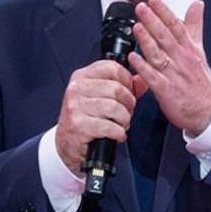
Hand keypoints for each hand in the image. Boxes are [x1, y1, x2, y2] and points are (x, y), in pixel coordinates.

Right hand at [54, 59, 143, 174]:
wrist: (67, 144)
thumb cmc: (86, 119)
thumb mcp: (102, 97)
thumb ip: (124, 87)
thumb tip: (143, 80)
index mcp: (81, 76)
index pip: (112, 67)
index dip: (127, 81)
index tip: (128, 92)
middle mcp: (76, 88)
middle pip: (117, 89)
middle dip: (128, 104)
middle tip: (126, 113)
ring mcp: (75, 106)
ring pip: (115, 108)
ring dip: (124, 120)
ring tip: (120, 124)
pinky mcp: (78, 125)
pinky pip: (110, 127)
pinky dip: (119, 133)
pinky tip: (116, 135)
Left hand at [129, 0, 210, 135]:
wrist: (208, 111)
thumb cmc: (200, 80)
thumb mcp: (199, 49)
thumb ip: (195, 25)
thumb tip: (197, 4)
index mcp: (189, 48)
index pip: (177, 26)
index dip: (165, 12)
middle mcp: (182, 59)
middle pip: (166, 37)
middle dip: (153, 21)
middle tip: (142, 7)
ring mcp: (175, 75)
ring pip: (159, 55)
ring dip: (147, 41)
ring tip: (137, 27)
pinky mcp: (167, 91)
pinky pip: (153, 78)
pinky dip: (143, 68)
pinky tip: (133, 58)